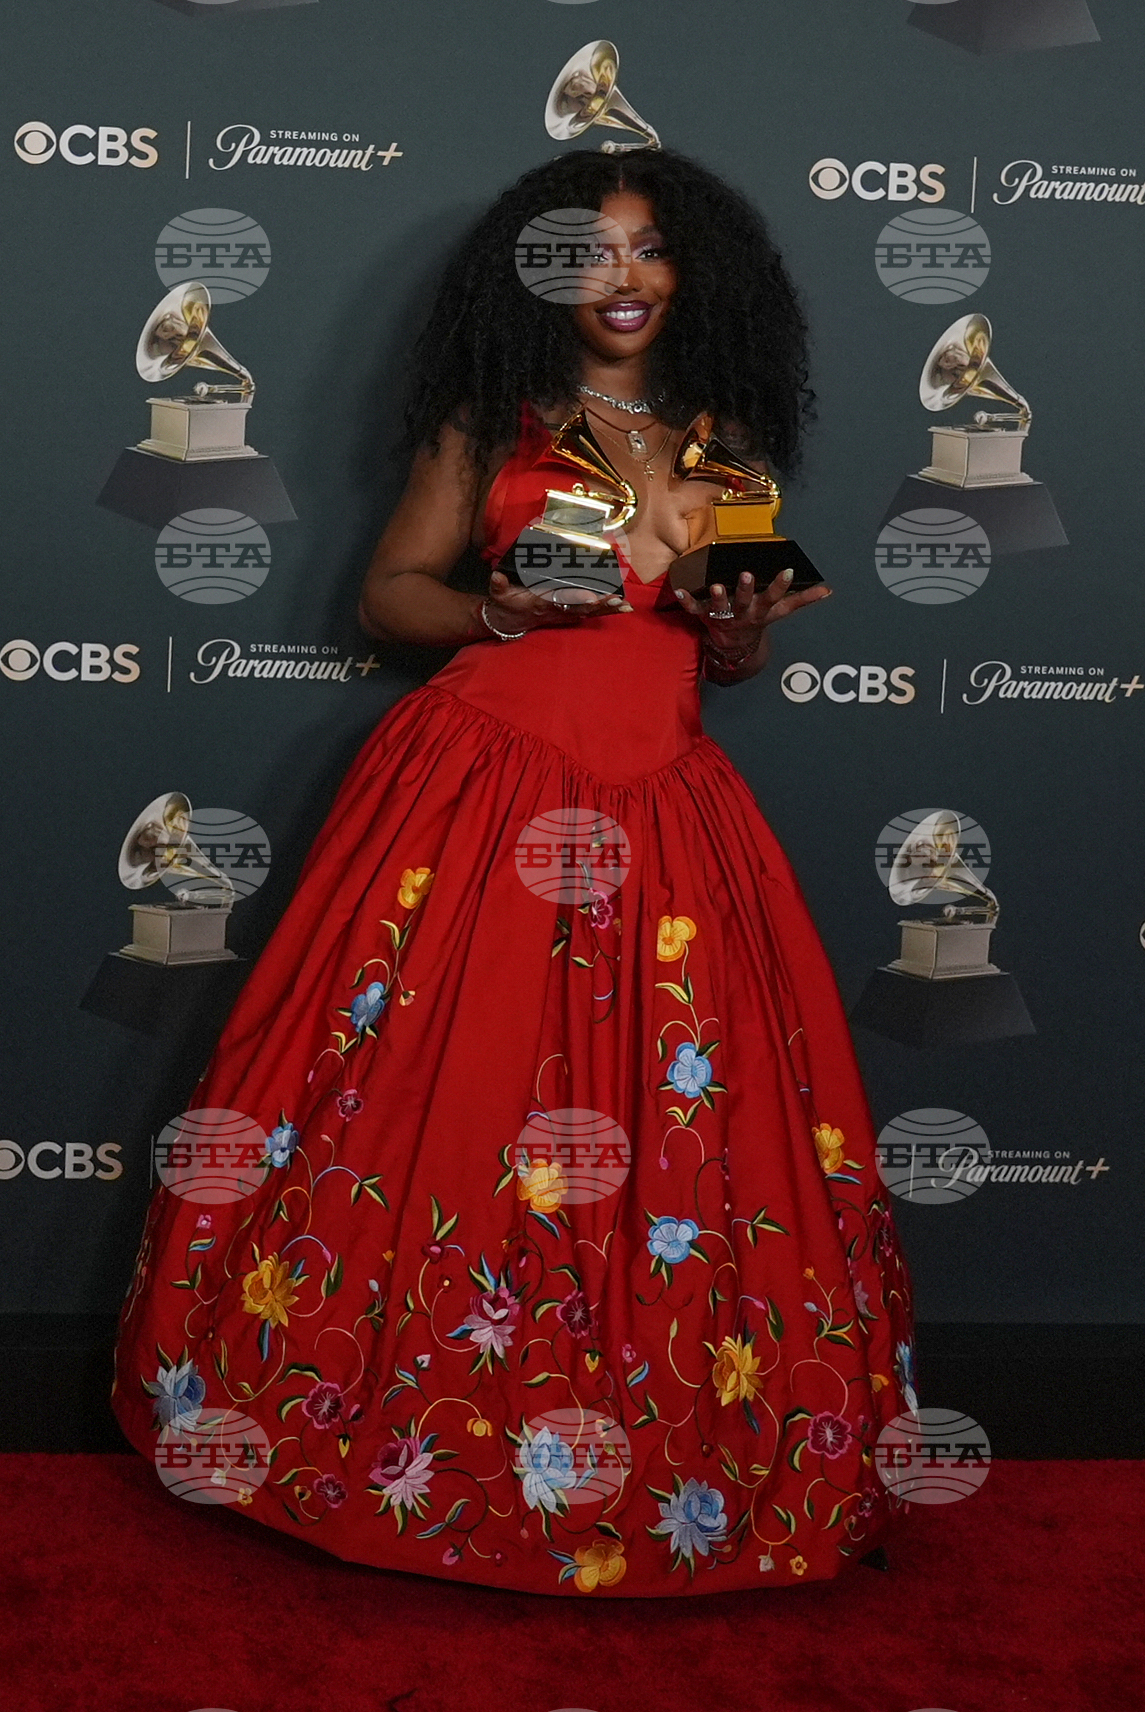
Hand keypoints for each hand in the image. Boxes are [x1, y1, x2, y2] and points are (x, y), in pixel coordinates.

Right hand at [484, 568, 631, 633]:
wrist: (507, 622)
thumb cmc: (506, 604)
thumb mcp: (499, 594)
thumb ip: (498, 585)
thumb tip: (496, 576)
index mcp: (542, 602)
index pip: (563, 601)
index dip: (578, 599)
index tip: (592, 596)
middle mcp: (556, 610)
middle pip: (582, 607)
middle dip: (601, 604)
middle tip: (618, 601)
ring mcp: (562, 613)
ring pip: (589, 611)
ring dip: (607, 609)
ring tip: (626, 606)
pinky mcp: (567, 614)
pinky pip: (589, 612)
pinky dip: (605, 610)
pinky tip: (621, 607)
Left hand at [673, 567, 830, 665]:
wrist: (733, 644)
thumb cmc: (757, 619)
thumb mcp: (780, 612)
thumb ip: (802, 601)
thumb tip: (828, 590)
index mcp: (761, 610)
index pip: (774, 598)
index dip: (780, 586)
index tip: (788, 572)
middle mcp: (742, 613)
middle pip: (745, 602)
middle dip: (746, 589)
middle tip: (746, 575)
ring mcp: (723, 615)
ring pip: (720, 607)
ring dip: (717, 597)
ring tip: (716, 585)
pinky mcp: (704, 616)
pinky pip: (693, 609)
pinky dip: (685, 601)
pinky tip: (679, 590)